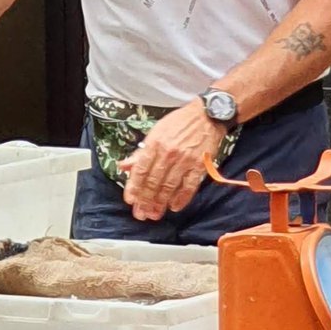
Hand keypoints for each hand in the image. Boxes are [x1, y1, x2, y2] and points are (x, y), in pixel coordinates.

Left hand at [119, 101, 223, 220]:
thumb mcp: (156, 132)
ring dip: (160, 203)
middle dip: (145, 200)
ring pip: (169, 187)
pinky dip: (181, 198)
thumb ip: (140, 152)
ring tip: (154, 214)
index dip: (134, 187)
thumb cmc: (180, 123)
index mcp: (155, 143)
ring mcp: (184, 160)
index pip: (141, 170)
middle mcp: (168, 153)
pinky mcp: (199, 165)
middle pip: (153, 182)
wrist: (207, 115)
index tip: (130, 200)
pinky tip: (174, 207)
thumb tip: (124, 165)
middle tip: (141, 213)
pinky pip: (189, 186)